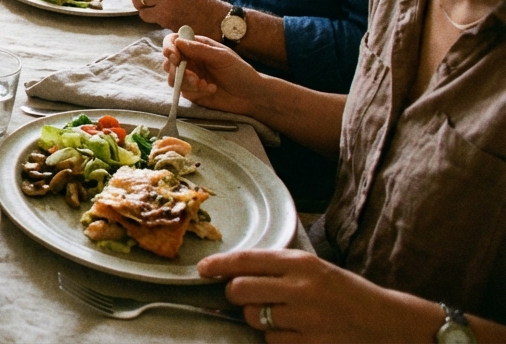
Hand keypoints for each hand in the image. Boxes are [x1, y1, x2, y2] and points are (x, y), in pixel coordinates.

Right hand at [161, 32, 264, 115]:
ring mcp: (190, 77)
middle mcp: (191, 60)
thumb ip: (200, 50)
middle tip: (193, 76)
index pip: (174, 42)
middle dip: (178, 70)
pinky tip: (211, 90)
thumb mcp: (222, 57)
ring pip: (172, 78)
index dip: (169, 48)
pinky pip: (183, 91)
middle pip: (169, 61)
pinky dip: (195, 91)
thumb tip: (178, 42)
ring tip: (204, 85)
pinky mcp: (192, 92)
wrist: (251, 96)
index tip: (175, 57)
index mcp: (197, 47)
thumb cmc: (240, 72)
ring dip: (186, 82)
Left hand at [200, 250, 441, 342]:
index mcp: (303, 264)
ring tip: (285, 317)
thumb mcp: (318, 271)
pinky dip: (277, 339)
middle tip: (247, 298)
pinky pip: (272, 342)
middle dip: (236, 296)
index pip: (247, 260)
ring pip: (254, 319)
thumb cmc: (350, 295)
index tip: (203, 269)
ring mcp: (307, 319)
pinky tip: (298, 333)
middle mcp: (302, 288)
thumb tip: (233, 274)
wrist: (391, 324)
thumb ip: (279, 271)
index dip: (219, 265)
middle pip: (240, 291)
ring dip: (259, 320)